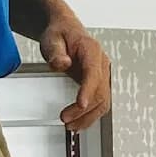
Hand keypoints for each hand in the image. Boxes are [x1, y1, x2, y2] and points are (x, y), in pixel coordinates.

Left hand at [41, 15, 110, 130]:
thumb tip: (62, 63)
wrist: (65, 30)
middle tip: (66, 119)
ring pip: (102, 101)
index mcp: (92, 50)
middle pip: (99, 91)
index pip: (93, 73)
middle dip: (84, 110)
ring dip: (88, 116)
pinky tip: (80, 122)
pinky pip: (99, 102)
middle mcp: (101, 63)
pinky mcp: (98, 82)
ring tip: (72, 126)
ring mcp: (102, 74)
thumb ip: (56, 53)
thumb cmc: (60, 34)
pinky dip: (91, 115)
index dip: (88, 90)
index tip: (80, 104)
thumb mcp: (52, 40)